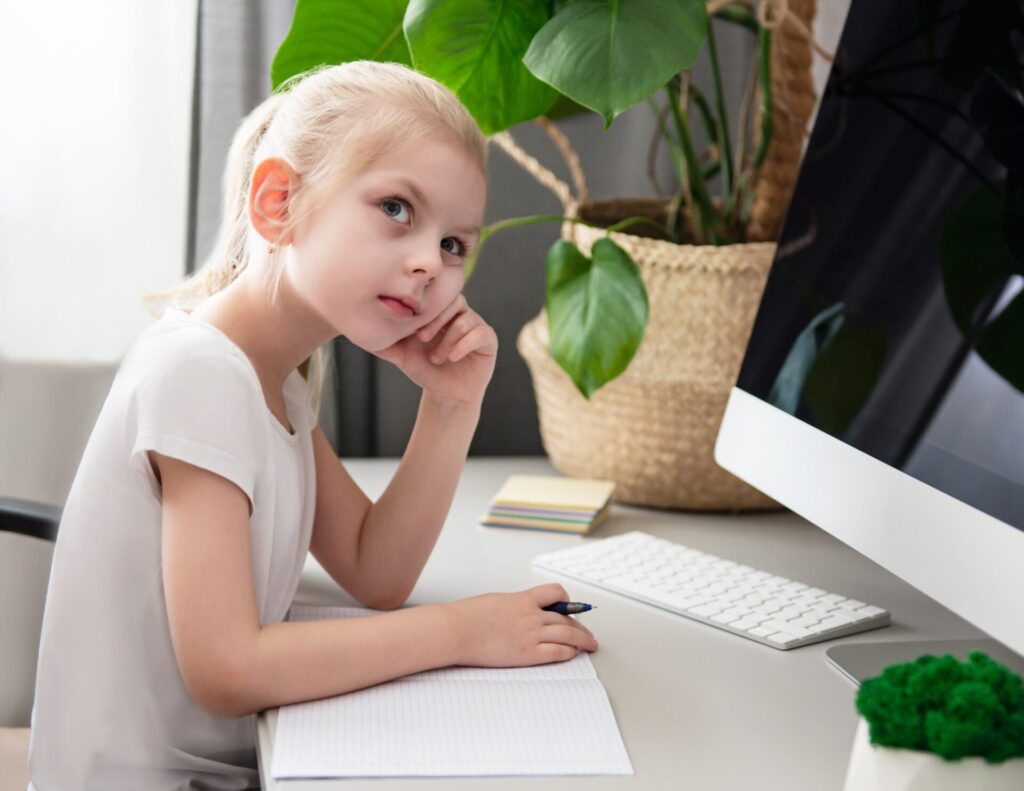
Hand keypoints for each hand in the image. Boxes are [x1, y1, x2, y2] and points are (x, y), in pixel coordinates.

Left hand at [372, 294, 497, 410]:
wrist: (445, 395)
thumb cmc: (426, 370)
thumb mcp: (402, 355)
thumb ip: (386, 342)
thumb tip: (361, 333)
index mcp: (440, 312)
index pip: (436, 295)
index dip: (424, 308)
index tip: (412, 330)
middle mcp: (459, 314)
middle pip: (453, 300)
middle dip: (436, 319)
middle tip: (422, 339)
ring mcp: (475, 326)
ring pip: (465, 319)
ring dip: (448, 339)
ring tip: (437, 357)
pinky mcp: (488, 340)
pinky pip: (481, 333)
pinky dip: (465, 344)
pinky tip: (452, 357)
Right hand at [446, 583, 599, 667]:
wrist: (457, 630)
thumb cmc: (468, 617)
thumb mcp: (496, 602)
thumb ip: (513, 606)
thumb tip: (520, 612)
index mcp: (523, 599)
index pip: (555, 593)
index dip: (567, 600)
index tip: (572, 608)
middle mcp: (531, 615)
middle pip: (566, 617)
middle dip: (580, 626)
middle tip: (587, 633)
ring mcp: (531, 634)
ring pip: (568, 634)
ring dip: (583, 640)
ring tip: (590, 645)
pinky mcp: (527, 654)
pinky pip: (558, 652)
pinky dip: (570, 652)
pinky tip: (574, 654)